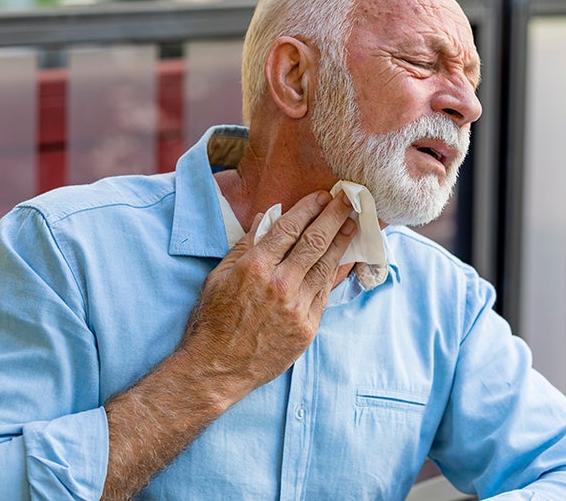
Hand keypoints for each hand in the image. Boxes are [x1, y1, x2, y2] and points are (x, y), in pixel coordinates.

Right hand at [178, 190, 356, 399]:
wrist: (217, 368)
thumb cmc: (212, 320)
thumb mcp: (219, 276)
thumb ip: (245, 245)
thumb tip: (267, 218)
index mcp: (255, 267)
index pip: (289, 228)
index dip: (309, 208)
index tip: (322, 196)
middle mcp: (279, 284)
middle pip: (315, 242)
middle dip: (334, 217)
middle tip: (348, 200)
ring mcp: (296, 308)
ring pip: (326, 266)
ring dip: (342, 241)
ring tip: (353, 224)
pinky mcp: (307, 328)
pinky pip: (326, 293)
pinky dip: (336, 272)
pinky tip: (344, 258)